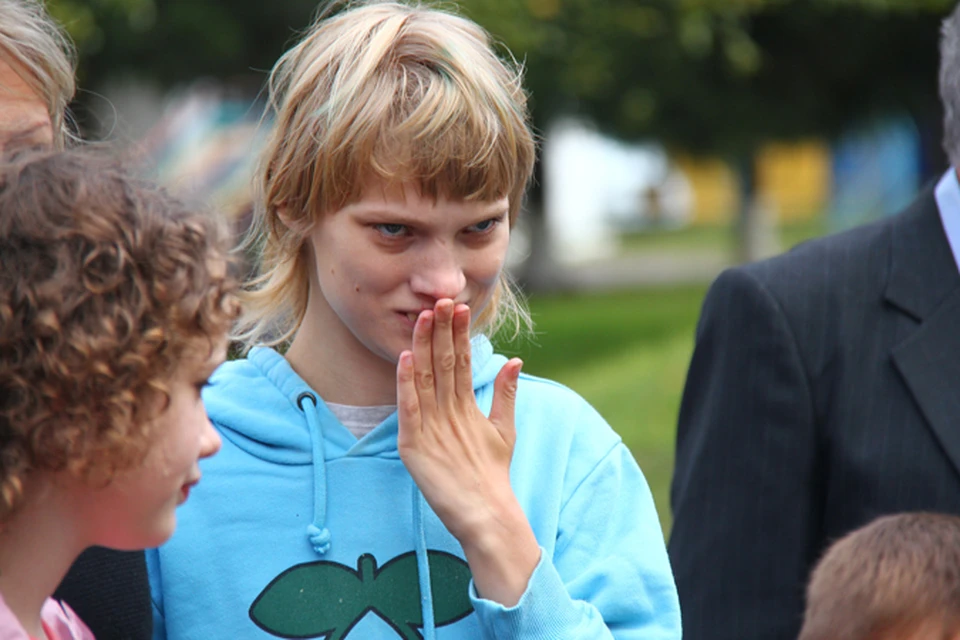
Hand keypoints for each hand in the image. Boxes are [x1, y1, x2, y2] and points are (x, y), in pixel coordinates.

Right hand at [396, 299, 539, 605]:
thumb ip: (506, 395)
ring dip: (424, 347)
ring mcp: (425, 427)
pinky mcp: (414, 445)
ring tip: (424, 317)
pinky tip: (407, 358)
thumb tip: (515, 359)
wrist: (486, 513)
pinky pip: (410, 408)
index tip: (461, 307)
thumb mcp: (503, 429)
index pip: (458, 363)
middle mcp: (439, 413)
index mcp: (458, 407)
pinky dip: (408, 383)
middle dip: (440, 332)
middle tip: (440, 300)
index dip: (459, 336)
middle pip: (439, 365)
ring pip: (424, 379)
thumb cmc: (492, 473)